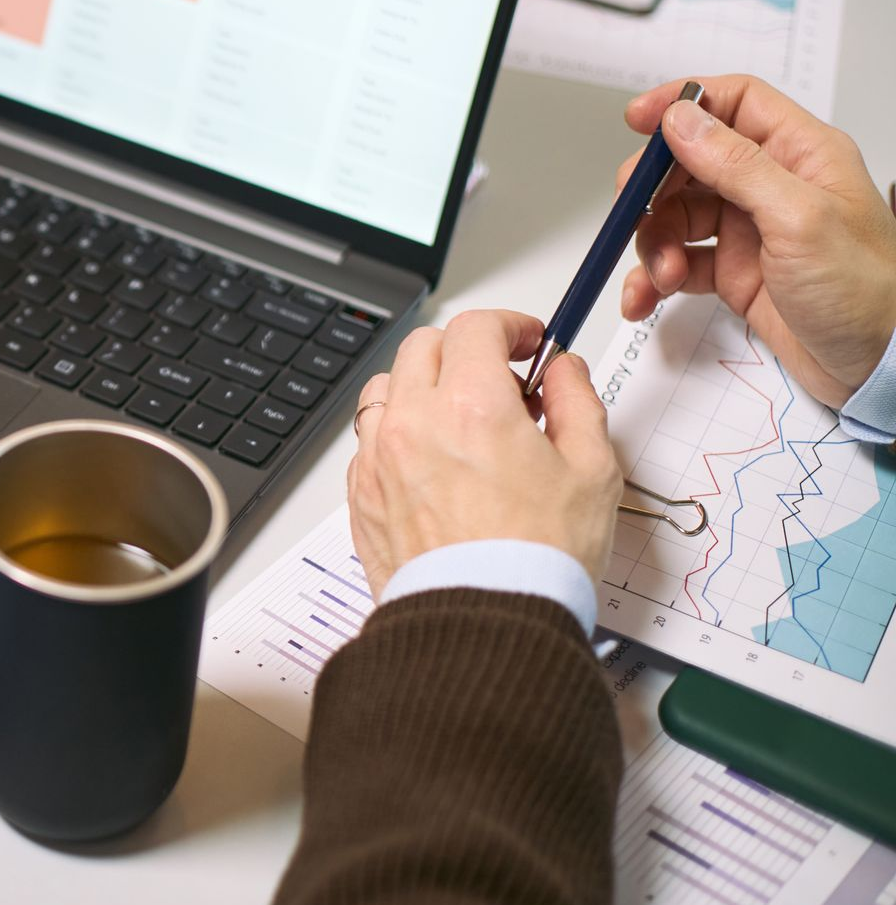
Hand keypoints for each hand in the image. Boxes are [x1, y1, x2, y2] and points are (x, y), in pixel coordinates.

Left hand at [348, 310, 621, 596]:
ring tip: (463, 423)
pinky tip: (436, 465)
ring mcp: (378, 459)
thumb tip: (563, 371)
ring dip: (423, 389)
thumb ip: (578, 403)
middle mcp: (413, 423)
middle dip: (465, 351)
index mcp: (469, 407)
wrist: (485, 624)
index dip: (509, 327)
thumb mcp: (591, 471)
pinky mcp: (360, 494)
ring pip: (387, 389)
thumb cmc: (538, 558)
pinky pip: (370, 441)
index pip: (476, 329)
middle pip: (424, 347)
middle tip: (502, 383)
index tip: (527, 343)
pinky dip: (399, 435)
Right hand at [620, 75, 895, 407]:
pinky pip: (679, 261)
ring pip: (677, 214)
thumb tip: (682, 120)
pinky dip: (654, 278)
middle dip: (654, 187)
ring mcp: (751, 229)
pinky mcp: (734, 271)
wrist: (880, 368)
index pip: (735, 103)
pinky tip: (646, 297)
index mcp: (801, 154)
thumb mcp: (799, 220)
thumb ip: (737, 166)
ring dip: (655, 243)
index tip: (638, 120)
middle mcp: (773, 185)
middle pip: (692, 161)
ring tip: (663, 275)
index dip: (683, 103)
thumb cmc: (865, 292)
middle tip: (634, 212)